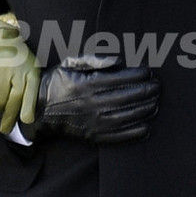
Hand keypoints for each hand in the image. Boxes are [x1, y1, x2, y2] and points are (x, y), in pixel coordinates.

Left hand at [0, 14, 40, 133]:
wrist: (4, 37)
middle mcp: (3, 72)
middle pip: (0, 103)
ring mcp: (19, 72)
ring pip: (15, 101)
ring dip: (11, 118)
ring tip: (6, 128)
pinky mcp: (33, 71)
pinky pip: (32, 93)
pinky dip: (29, 107)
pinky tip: (26, 119)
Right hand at [23, 54, 159, 143]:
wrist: (37, 110)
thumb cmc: (56, 82)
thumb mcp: (70, 64)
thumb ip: (93, 60)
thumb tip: (117, 61)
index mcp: (86, 84)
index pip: (119, 79)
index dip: (137, 75)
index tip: (148, 72)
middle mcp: (91, 103)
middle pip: (126, 97)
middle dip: (146, 92)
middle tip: (157, 87)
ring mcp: (92, 121)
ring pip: (125, 116)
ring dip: (144, 110)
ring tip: (156, 104)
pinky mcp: (91, 135)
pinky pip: (116, 136)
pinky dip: (133, 133)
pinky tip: (146, 128)